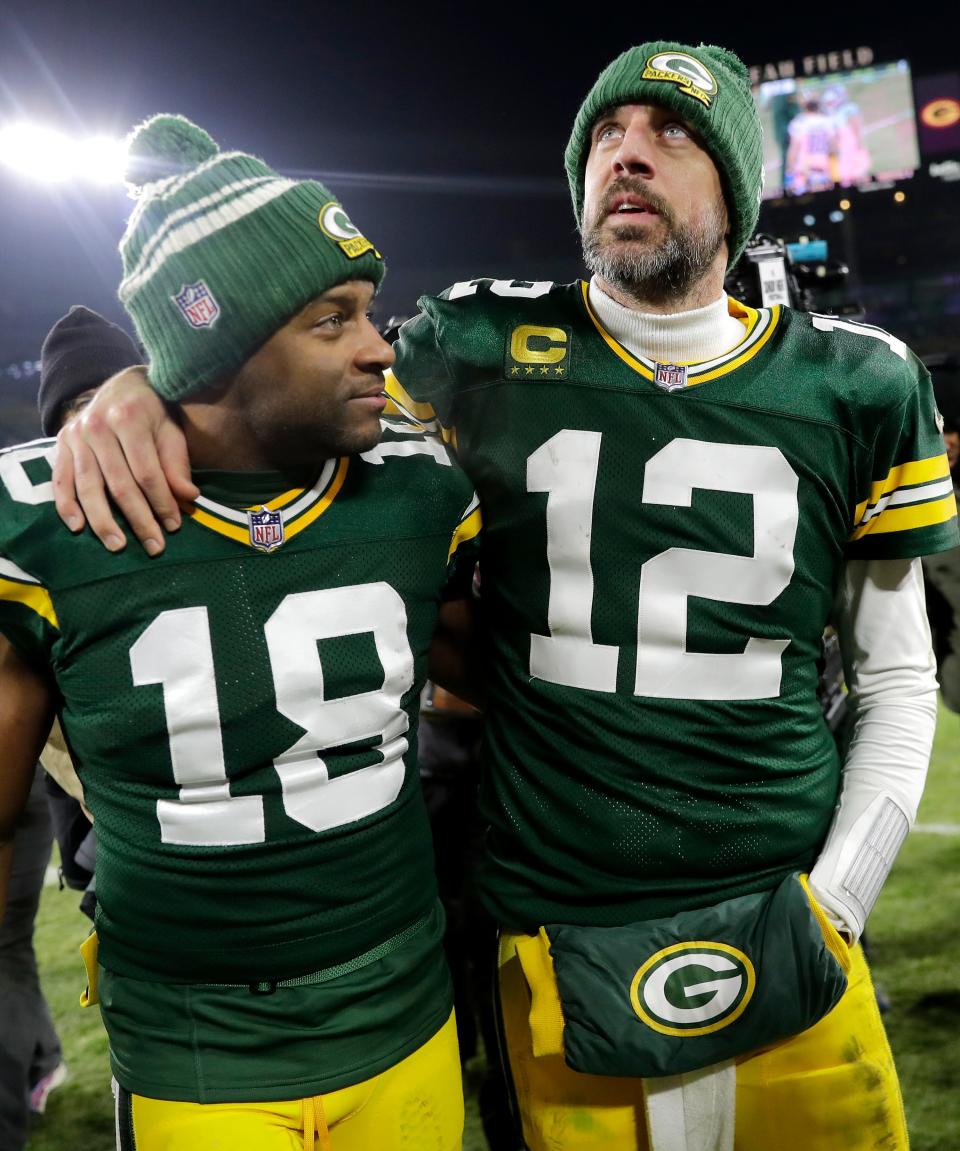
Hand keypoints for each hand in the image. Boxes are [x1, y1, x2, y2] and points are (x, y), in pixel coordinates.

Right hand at [52, 366, 198, 554]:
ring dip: (103, 521)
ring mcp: (76, 435)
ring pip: (89, 487)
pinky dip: (66, 505)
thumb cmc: (153, 412)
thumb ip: (176, 464)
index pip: (147, 472)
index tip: (174, 526)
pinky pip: (60, 480)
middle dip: (138, 519)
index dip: (161, 502)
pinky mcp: (61, 444)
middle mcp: (98, 426)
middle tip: (153, 547)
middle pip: (119, 484)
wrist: (121, 384)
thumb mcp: (171, 431)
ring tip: (118, 546)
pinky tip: (78, 528)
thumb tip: (188, 497)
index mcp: (130, 418)